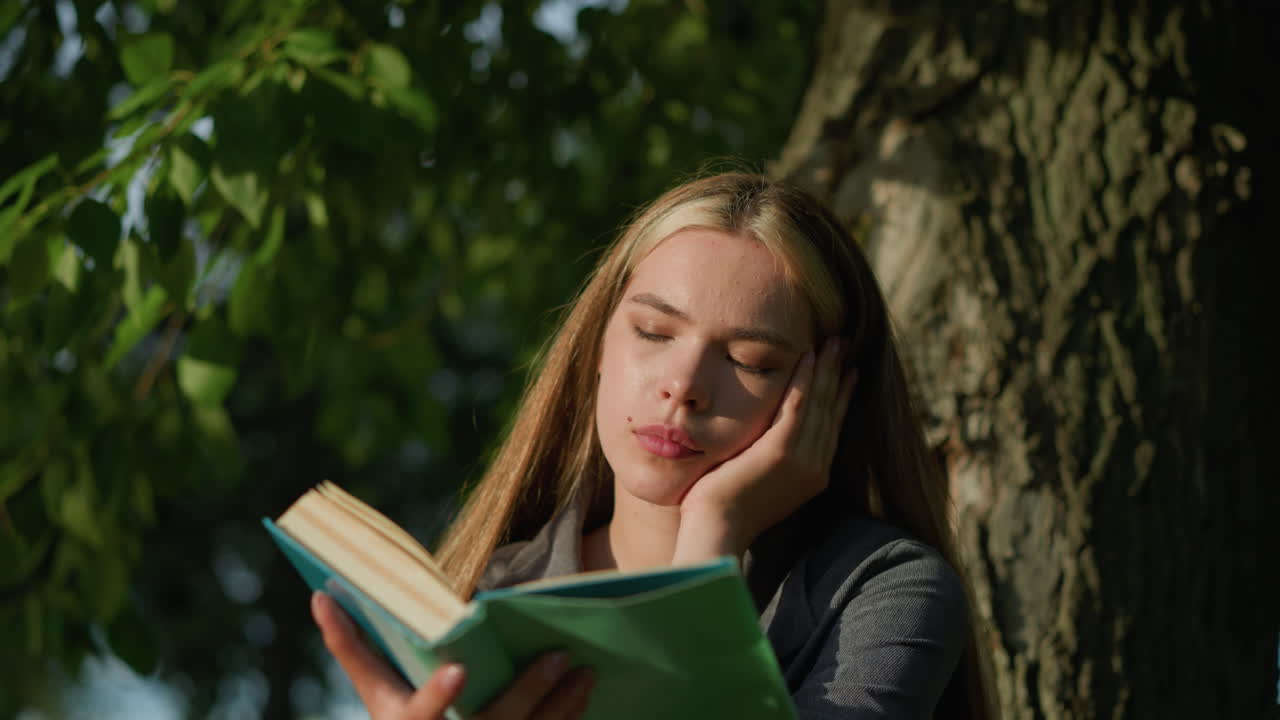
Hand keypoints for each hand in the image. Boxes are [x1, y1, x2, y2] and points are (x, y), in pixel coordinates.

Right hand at [312, 591, 594, 718]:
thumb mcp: (376, 692)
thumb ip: (351, 646)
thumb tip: (321, 596)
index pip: (419, 716)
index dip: (437, 697)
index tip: (460, 670)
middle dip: (529, 691)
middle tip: (559, 656)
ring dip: (561, 707)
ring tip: (585, 672)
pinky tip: (583, 694)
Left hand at [673, 337, 856, 562]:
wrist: (718, 530)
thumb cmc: (726, 510)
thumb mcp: (759, 480)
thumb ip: (769, 458)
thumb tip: (762, 439)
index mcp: (813, 475)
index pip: (833, 426)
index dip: (842, 396)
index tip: (849, 372)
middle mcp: (816, 466)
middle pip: (832, 410)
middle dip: (839, 374)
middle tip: (846, 345)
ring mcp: (802, 458)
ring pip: (820, 403)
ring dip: (827, 368)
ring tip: (835, 341)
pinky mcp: (782, 450)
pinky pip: (798, 405)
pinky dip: (805, 379)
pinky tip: (808, 356)